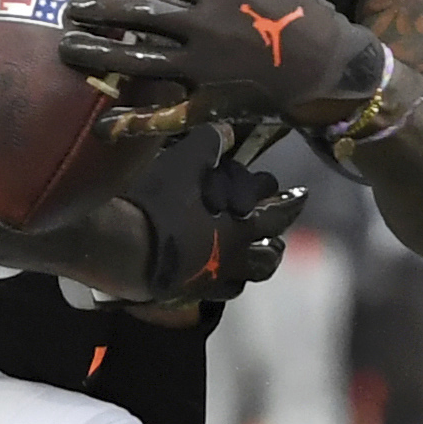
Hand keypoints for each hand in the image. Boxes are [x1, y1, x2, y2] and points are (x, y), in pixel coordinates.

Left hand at [60, 0, 390, 137]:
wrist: (332, 67)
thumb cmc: (303, 11)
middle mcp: (204, 29)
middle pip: (142, 16)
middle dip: (102, 9)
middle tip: (71, 6)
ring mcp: (204, 70)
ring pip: (142, 61)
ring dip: (102, 54)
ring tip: (68, 48)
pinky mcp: (209, 103)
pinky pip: (166, 115)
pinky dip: (134, 121)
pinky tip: (102, 124)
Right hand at [116, 144, 307, 307]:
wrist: (125, 247)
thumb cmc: (158, 202)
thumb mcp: (183, 161)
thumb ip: (208, 144)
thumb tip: (227, 131)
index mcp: (242, 222)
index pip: (277, 209)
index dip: (287, 198)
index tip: (297, 193)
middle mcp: (236, 253)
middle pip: (270, 251)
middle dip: (277, 239)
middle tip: (280, 235)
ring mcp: (216, 277)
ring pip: (250, 276)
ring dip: (258, 262)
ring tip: (258, 256)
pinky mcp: (193, 293)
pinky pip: (220, 291)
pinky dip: (227, 281)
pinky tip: (221, 275)